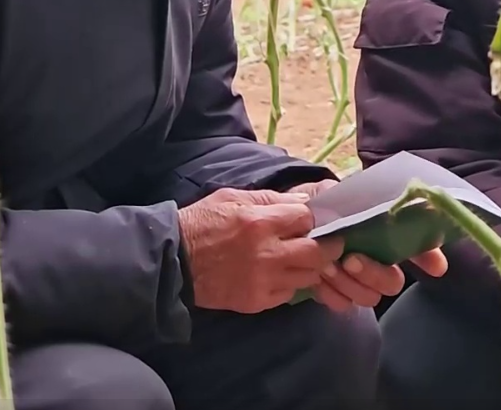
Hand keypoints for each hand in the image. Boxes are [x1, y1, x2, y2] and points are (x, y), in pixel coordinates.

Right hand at [177, 187, 341, 312]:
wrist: (172, 262)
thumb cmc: (202, 223)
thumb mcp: (233, 197)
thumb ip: (271, 199)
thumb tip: (305, 202)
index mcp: (260, 222)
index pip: (308, 219)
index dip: (314, 219)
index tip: (315, 221)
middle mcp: (267, 253)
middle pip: (318, 252)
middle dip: (327, 247)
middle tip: (328, 244)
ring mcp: (263, 281)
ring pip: (308, 276)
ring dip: (310, 267)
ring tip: (302, 260)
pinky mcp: (256, 302)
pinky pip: (289, 294)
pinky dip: (289, 284)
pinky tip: (279, 275)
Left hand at [286, 179, 450, 312]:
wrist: (287, 222)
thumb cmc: (318, 205)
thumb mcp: (338, 193)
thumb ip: (361, 199)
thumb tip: (383, 205)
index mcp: (386, 234)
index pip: (420, 247)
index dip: (430, 258)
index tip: (435, 268)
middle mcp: (379, 261)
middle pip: (393, 282)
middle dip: (373, 273)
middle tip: (349, 259)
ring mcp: (359, 281)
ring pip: (370, 297)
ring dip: (349, 283)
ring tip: (326, 267)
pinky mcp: (337, 293)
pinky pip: (344, 305)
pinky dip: (331, 294)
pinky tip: (318, 280)